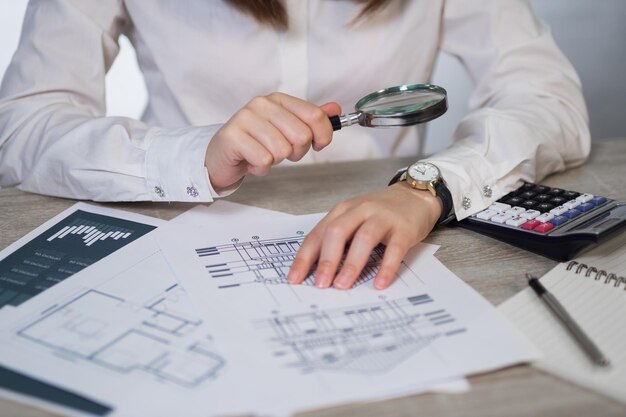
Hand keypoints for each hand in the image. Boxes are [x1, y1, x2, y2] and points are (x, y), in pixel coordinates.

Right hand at [204, 92, 340, 190]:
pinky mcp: (233, 137)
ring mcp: (245, 118)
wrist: (220, 156)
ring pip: (283, 150)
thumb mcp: (285, 128)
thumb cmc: (255, 143)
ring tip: (262, 154)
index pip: (315, 116)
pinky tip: (251, 162)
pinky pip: (264, 161)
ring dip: (276, 161)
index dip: (323, 136)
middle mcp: (261, 104)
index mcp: (278, 100)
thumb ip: (309, 119)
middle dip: (296, 152)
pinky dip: (261, 169)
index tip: (317, 145)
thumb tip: (335, 109)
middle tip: (280, 153)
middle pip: (302, 135)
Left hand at [287, 183, 442, 289]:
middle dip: (326, 260)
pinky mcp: (404, 229)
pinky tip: (380, 284)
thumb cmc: (381, 212)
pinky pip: (394, 249)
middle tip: (320, 284)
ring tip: (343, 285)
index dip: (304, 257)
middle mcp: (360, 211)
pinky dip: (386, 267)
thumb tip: (317, 271)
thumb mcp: (354, 219)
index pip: (318, 234)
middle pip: (337, 232)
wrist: (417, 195)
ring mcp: (383, 218)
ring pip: (363, 239)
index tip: (294, 278)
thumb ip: (338, 239)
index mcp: (343, 211)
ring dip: (351, 264)